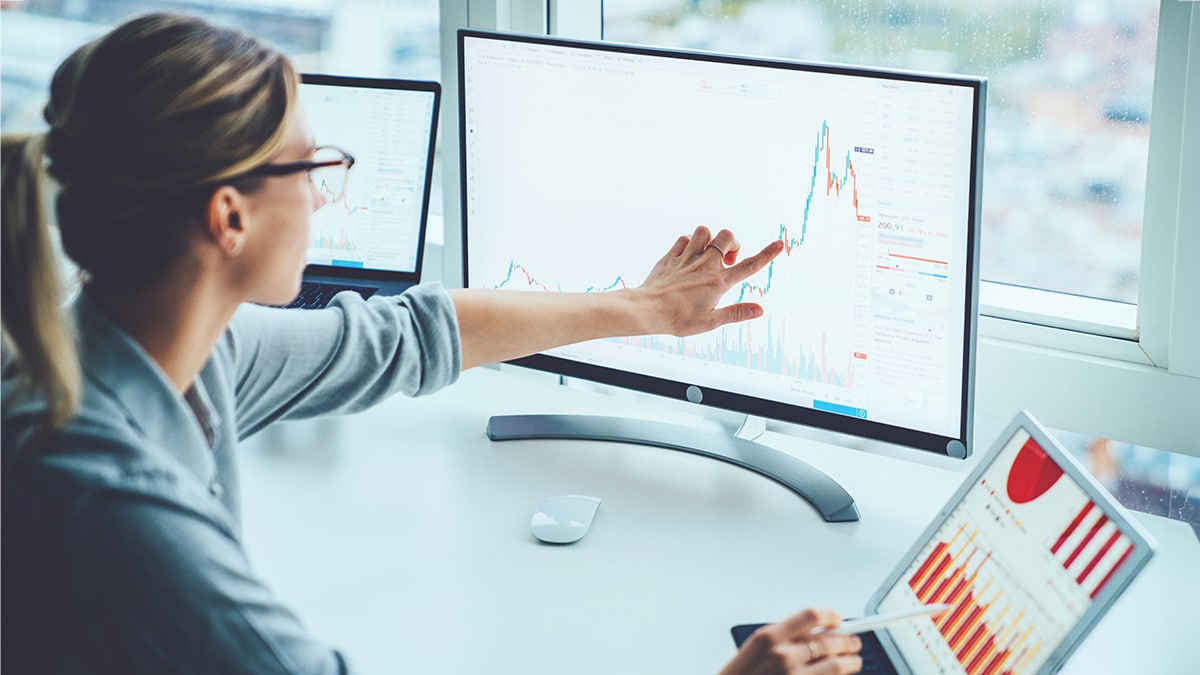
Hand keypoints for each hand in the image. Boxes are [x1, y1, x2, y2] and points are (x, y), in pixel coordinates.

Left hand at [632, 225, 783, 336]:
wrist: (647, 310)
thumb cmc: (678, 319)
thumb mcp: (710, 322)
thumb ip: (736, 313)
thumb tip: (760, 310)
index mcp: (718, 282)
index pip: (749, 266)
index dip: (767, 255)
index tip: (780, 244)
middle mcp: (705, 265)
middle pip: (727, 236)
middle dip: (733, 242)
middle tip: (727, 260)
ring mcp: (687, 258)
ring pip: (704, 231)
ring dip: (709, 239)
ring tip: (706, 254)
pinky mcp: (671, 256)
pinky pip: (684, 239)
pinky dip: (688, 243)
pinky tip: (687, 256)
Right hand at [719, 608, 862, 674]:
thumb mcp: (756, 648)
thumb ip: (784, 637)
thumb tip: (814, 632)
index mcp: (769, 637)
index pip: (811, 616)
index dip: (830, 616)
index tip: (838, 619)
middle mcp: (783, 655)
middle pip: (828, 640)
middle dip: (846, 640)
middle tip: (853, 641)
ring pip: (835, 664)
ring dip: (850, 661)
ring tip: (854, 660)